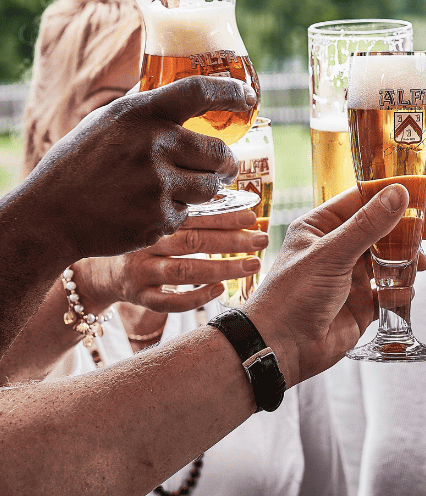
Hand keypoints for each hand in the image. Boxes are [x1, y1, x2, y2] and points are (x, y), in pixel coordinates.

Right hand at [19, 76, 255, 260]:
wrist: (50, 215)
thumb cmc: (82, 163)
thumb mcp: (109, 122)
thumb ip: (149, 110)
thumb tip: (193, 94)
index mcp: (140, 113)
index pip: (198, 90)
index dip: (230, 91)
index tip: (249, 97)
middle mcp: (153, 144)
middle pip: (220, 152)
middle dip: (225, 164)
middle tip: (221, 167)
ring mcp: (157, 183)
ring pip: (211, 186)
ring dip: (204, 189)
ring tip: (175, 188)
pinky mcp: (159, 217)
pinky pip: (188, 213)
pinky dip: (175, 213)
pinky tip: (146, 209)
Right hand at [76, 209, 263, 313]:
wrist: (93, 267)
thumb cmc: (136, 234)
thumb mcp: (153, 213)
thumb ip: (184, 206)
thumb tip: (232, 193)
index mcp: (151, 218)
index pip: (193, 216)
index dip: (225, 216)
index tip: (252, 216)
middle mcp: (145, 244)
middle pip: (193, 242)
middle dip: (232, 241)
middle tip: (262, 239)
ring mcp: (140, 273)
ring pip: (186, 272)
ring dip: (223, 268)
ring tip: (253, 264)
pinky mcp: (137, 297)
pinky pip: (167, 302)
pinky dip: (195, 297)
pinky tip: (219, 290)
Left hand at [245, 184, 425, 385]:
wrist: (279, 350)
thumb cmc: (292, 296)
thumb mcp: (331, 254)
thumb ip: (367, 225)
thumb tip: (398, 194)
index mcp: (321, 227)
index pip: (361, 200)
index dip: (391, 195)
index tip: (422, 193)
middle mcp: (336, 248)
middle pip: (381, 229)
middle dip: (407, 230)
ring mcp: (350, 276)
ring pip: (389, 259)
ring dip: (407, 260)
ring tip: (419, 264)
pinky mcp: (361, 304)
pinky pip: (390, 290)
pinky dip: (401, 290)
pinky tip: (405, 291)